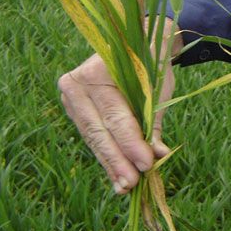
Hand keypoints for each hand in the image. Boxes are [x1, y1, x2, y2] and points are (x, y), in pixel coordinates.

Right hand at [58, 18, 182, 194]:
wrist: (137, 44)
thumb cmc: (151, 64)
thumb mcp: (157, 89)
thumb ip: (154, 122)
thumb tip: (158, 155)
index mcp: (98, 70)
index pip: (115, 116)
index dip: (131, 142)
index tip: (146, 164)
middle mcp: (77, 83)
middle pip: (99, 131)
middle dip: (117, 160)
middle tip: (132, 183)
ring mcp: (72, 96)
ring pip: (93, 137)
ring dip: (110, 164)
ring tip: (125, 186)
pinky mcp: (74, 108)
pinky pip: (91, 136)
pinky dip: (106, 156)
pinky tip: (116, 176)